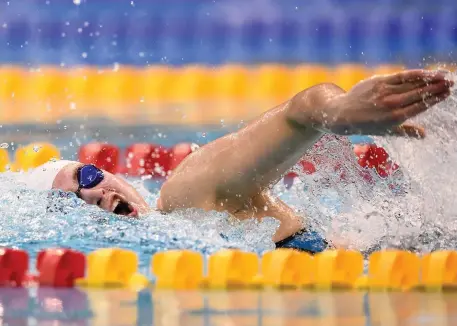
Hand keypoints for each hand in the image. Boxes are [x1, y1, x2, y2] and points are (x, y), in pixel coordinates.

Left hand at [320, 70, 452, 135]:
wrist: (342, 114)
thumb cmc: (366, 124)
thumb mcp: (386, 131)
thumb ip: (406, 132)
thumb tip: (424, 135)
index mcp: (394, 118)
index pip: (420, 106)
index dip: (435, 99)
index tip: (447, 93)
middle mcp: (390, 104)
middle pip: (419, 93)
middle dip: (437, 88)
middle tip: (452, 84)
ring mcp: (384, 92)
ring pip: (412, 83)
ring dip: (430, 79)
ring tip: (444, 76)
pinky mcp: (378, 81)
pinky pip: (401, 76)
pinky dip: (415, 74)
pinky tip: (426, 72)